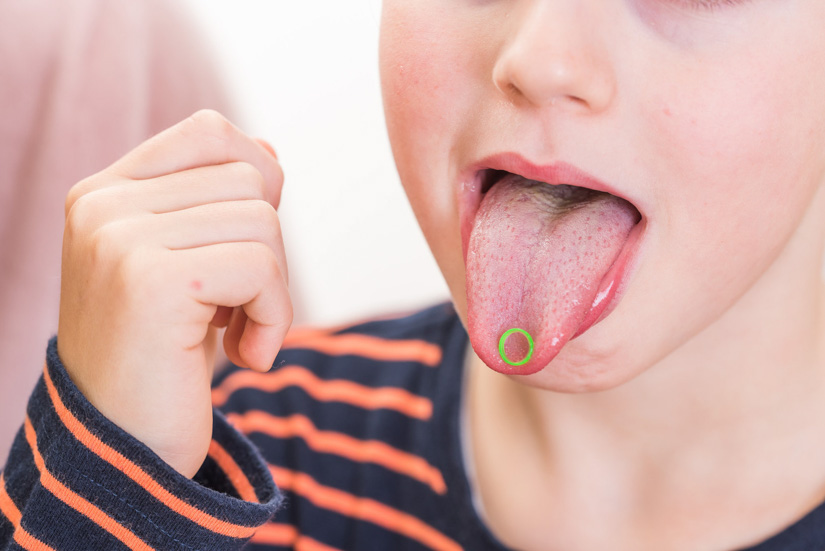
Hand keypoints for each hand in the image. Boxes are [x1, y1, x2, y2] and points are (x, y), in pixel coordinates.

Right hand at [57, 110, 291, 477]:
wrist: (125, 450)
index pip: (209, 132)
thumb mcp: (191, 268)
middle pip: (249, 178)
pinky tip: (244, 357)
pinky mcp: (151, 281)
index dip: (255, 182)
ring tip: (234, 333)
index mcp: (105, 194)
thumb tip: (269, 150)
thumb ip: (219, 204)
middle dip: (267, 248)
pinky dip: (274, 318)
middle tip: (235, 307)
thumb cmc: (166, 358)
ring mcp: (119, 239)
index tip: (241, 252)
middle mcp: (102, 206)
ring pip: (263, 221)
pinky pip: (262, 268)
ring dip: (272, 289)